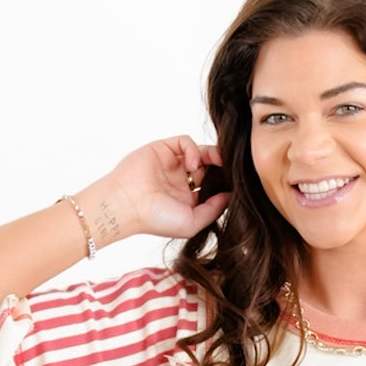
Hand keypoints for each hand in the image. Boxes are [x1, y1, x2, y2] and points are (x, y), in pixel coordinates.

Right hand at [103, 135, 230, 241]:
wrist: (127, 205)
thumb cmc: (155, 219)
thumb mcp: (192, 222)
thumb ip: (213, 210)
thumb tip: (231, 196)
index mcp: (188, 200)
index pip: (214, 186)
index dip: (225, 184)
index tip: (238, 184)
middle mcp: (181, 181)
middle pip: (210, 167)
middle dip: (222, 167)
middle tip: (233, 168)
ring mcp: (173, 164)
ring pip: (200, 152)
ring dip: (213, 155)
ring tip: (219, 161)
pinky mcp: (164, 149)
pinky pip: (185, 142)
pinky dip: (194, 149)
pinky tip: (193, 164)